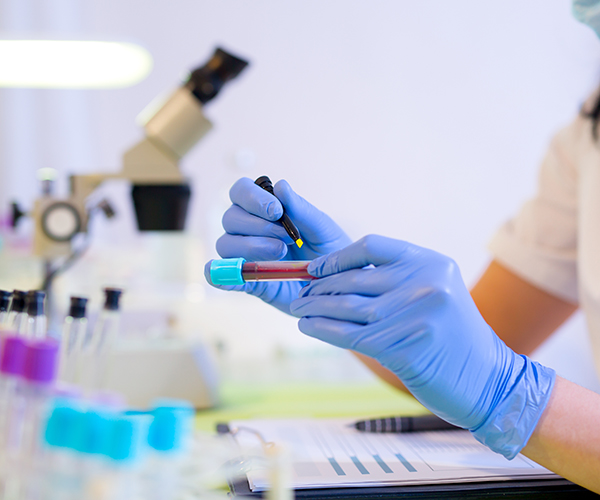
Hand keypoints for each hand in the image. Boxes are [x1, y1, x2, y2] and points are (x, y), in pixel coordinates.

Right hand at [205, 177, 350, 313]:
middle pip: (230, 217)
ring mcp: (246, 255)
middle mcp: (249, 229)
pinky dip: (222, 275)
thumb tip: (280, 185)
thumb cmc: (330, 250)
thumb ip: (301, 209)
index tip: (277, 212)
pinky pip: (224, 275)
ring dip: (250, 246)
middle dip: (257, 226)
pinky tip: (231, 278)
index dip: (252, 198)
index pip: (241, 191)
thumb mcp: (322, 228)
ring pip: (226, 244)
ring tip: (281, 253)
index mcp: (265, 209)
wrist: (338, 283)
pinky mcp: (247, 281)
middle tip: (287, 238)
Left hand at [290, 235, 555, 457]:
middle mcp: (424, 283)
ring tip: (298, 309)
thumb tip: (336, 278)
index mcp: (430, 262)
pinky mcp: (404, 347)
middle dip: (320, 287)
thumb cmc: (453, 337)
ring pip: (348, 307)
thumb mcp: (434, 293)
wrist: (488, 380)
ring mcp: (415, 314)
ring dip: (315, 308)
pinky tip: (307, 327)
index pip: (371, 245)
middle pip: (355, 279)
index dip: (338, 256)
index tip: (315, 268)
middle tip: (299, 294)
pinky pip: (350, 335)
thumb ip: (395, 281)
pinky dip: (323, 329)